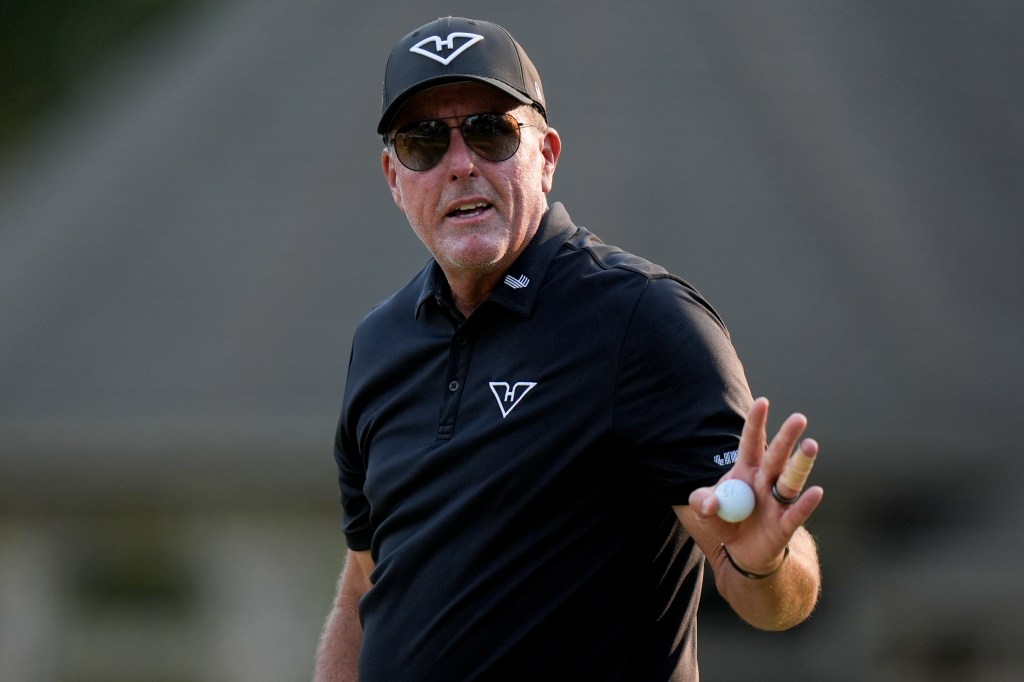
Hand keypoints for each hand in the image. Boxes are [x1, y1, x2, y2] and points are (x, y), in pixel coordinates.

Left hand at [688, 397, 823, 574]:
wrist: (740, 551)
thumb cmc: (725, 520)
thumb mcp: (704, 510)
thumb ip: (701, 502)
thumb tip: (709, 503)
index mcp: (746, 469)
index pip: (752, 442)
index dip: (757, 423)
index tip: (763, 402)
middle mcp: (766, 480)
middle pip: (777, 456)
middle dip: (786, 437)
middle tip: (799, 418)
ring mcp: (778, 501)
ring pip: (791, 479)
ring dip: (800, 463)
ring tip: (811, 446)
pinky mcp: (785, 524)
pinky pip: (797, 512)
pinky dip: (806, 503)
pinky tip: (816, 492)